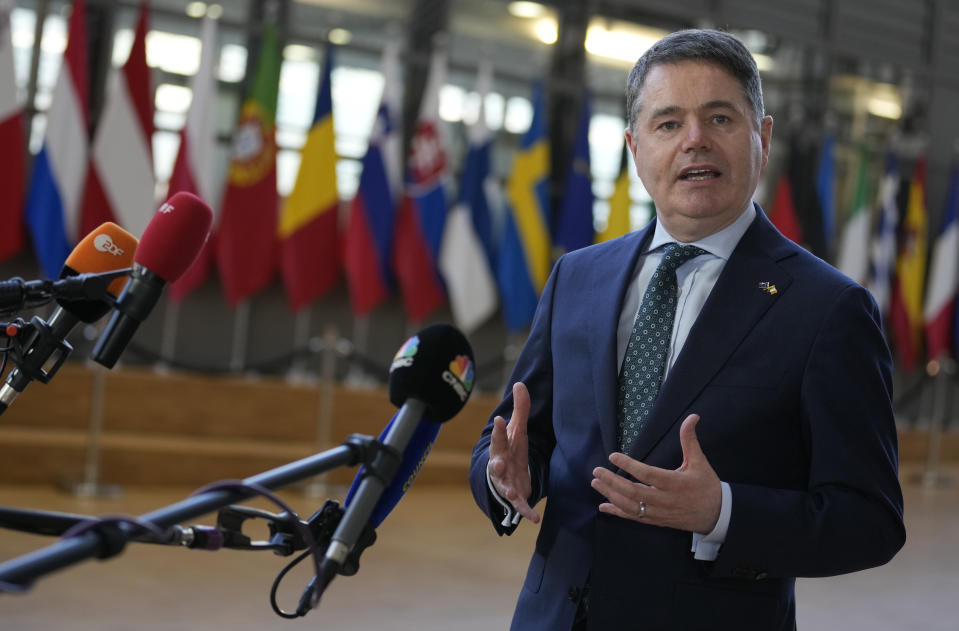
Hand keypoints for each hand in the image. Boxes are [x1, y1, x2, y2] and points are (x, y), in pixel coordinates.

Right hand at [487, 382, 540, 523]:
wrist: (504, 475)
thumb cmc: (510, 449)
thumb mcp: (516, 430)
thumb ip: (520, 409)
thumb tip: (520, 384)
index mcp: (502, 447)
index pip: (499, 437)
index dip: (498, 430)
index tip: (498, 420)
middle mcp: (500, 465)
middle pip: (496, 464)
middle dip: (496, 464)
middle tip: (496, 463)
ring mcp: (506, 482)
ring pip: (504, 487)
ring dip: (507, 491)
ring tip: (511, 494)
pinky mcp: (516, 496)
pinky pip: (520, 506)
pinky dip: (526, 512)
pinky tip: (535, 519)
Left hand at [590, 414, 720, 532]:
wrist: (717, 515)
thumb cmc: (707, 485)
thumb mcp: (699, 461)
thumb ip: (690, 439)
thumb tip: (692, 416)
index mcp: (675, 483)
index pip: (647, 474)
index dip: (629, 465)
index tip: (612, 456)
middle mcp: (665, 500)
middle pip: (634, 492)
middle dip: (612, 482)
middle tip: (597, 471)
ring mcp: (659, 512)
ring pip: (631, 507)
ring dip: (611, 495)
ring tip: (596, 483)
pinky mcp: (657, 521)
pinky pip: (634, 518)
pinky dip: (617, 512)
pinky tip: (604, 506)